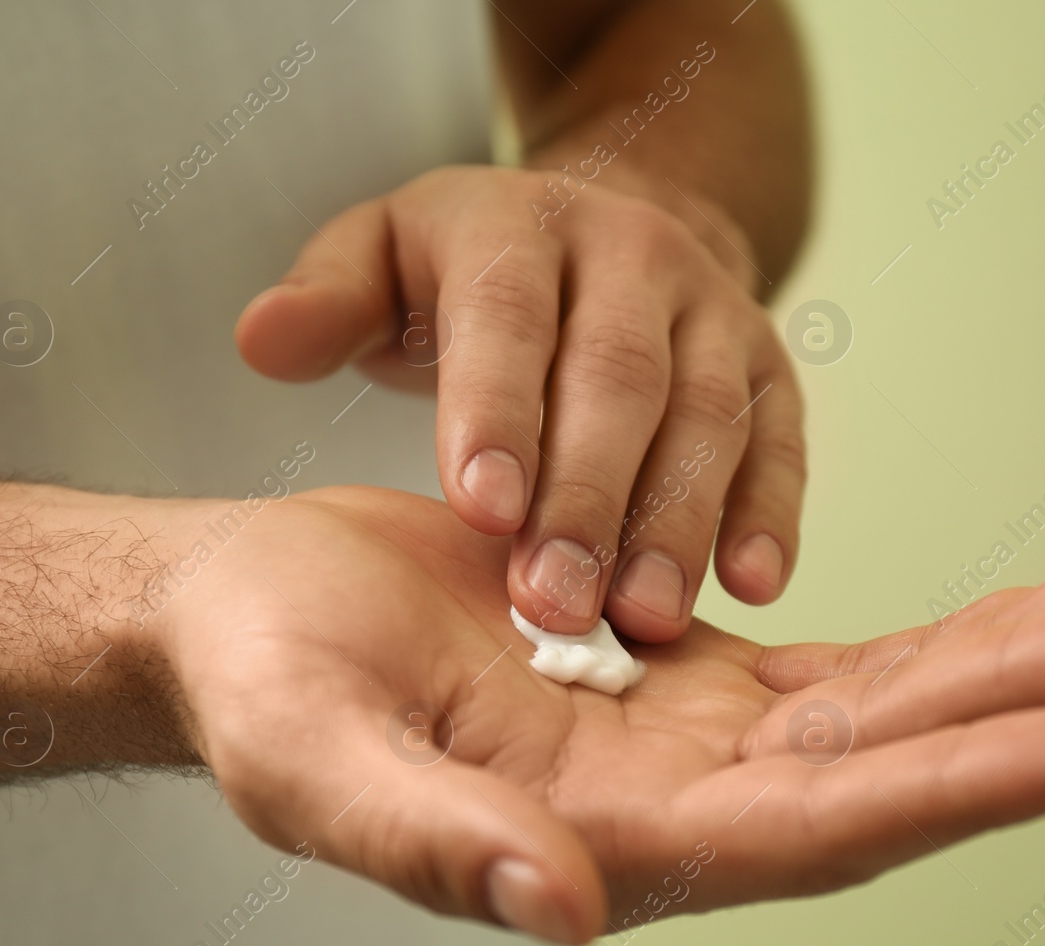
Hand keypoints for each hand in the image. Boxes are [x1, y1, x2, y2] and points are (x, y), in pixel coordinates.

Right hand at [155, 486, 1044, 943]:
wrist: (244, 616)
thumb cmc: (263, 687)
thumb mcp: (318, 760)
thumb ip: (432, 843)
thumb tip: (559, 909)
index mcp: (598, 843)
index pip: (809, 827)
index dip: (950, 788)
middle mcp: (667, 806)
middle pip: (878, 760)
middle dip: (1019, 701)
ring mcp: (681, 740)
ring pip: (873, 707)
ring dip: (999, 660)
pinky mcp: (676, 673)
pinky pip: (829, 664)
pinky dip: (925, 643)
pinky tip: (1009, 616)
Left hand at [233, 165, 802, 643]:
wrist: (608, 234)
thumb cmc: (472, 276)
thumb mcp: (384, 257)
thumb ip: (328, 300)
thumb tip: (262, 341)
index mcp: (519, 226)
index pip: (509, 318)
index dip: (499, 412)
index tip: (481, 515)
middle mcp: (630, 255)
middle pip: (619, 377)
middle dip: (589, 496)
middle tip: (556, 604)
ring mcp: (712, 309)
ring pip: (708, 414)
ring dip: (679, 522)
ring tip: (647, 620)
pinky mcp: (769, 365)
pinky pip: (781, 438)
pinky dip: (772, 512)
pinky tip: (754, 585)